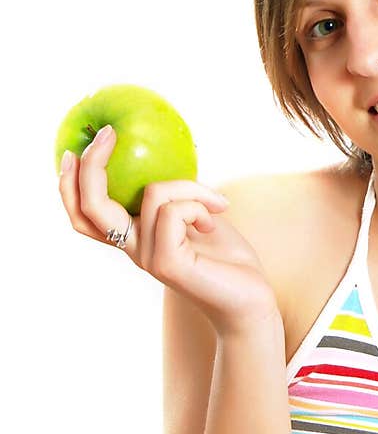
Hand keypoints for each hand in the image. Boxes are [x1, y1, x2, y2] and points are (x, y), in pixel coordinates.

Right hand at [58, 124, 280, 336]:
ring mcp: (147, 257)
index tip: (75, 149)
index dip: (70, 184)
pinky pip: (174, 211)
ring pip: (152, 194)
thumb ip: (175, 194)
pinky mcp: (167, 262)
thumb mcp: (197, 213)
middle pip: (91, 207)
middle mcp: (133, 249)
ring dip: (191, 188)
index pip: (84, 215)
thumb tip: (163, 153)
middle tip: (108, 134)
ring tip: (216, 204)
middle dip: (92, 165)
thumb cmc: (226, 257)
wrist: (250, 299)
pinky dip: (199, 206)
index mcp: (134, 238)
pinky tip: (214, 223)